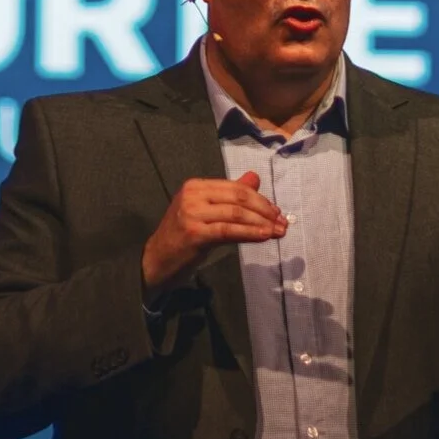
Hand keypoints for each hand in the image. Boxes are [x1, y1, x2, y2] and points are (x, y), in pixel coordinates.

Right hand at [141, 171, 286, 302]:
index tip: (276, 211)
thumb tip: (254, 178)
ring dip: (261, 223)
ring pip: (236, 214)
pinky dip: (250, 232)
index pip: (235, 188)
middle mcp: (192, 195)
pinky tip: (264, 236)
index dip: (259, 199)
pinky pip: (229, 231)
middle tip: (282, 222)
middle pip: (238, 198)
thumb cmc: (183, 236)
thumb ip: (230, 194)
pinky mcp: (194, 233)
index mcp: (196, 186)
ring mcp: (191, 213)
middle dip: (264, 210)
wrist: (157, 260)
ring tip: (278, 231)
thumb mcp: (207, 211)